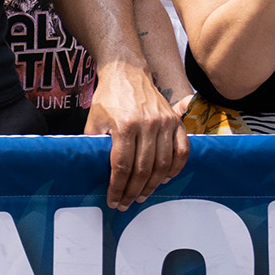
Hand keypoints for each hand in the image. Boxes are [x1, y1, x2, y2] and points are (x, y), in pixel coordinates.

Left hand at [83, 62, 184, 208]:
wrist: (127, 71)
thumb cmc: (108, 97)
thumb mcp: (93, 120)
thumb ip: (94, 145)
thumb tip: (92, 171)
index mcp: (125, 125)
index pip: (122, 166)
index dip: (117, 187)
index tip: (113, 200)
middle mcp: (148, 125)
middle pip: (143, 169)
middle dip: (133, 190)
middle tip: (127, 202)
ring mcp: (165, 123)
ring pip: (163, 164)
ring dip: (153, 184)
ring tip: (142, 194)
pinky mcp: (176, 121)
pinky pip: (182, 151)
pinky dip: (176, 168)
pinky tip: (165, 178)